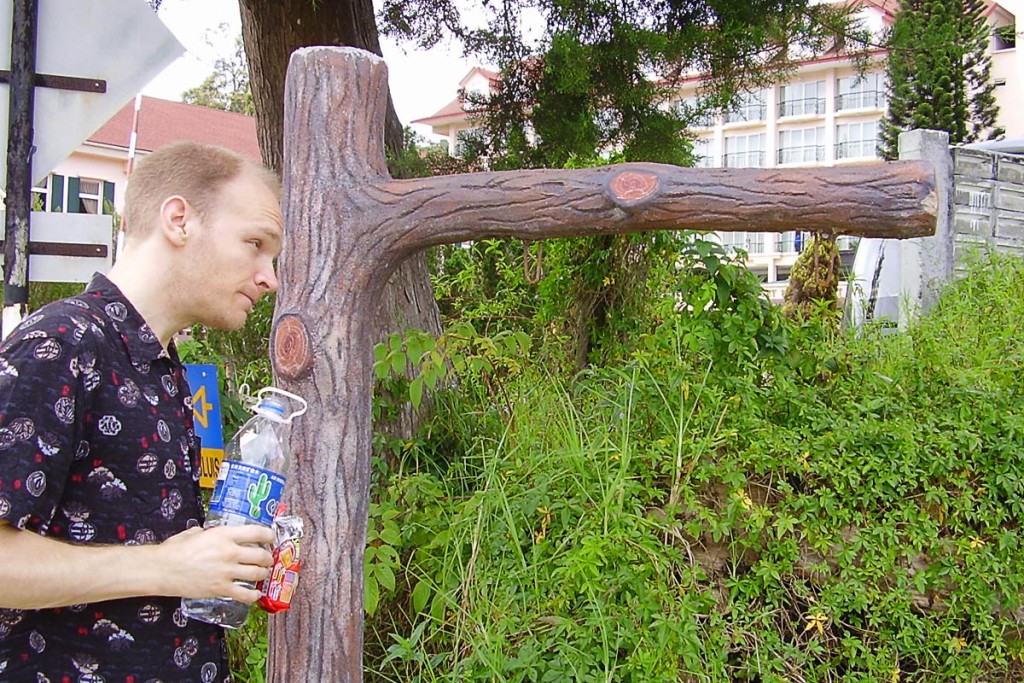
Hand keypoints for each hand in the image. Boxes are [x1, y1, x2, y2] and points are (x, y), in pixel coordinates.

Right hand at [156, 525, 275, 603]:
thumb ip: (213, 533)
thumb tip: (219, 535)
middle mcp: (230, 552)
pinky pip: (245, 594)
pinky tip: (255, 594)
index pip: (258, 533)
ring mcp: (227, 572)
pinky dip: (253, 596)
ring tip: (261, 574)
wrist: (163, 569)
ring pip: (257, 574)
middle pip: (262, 555)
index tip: (271, 539)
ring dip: (263, 574)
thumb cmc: (176, 549)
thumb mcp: (197, 533)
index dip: (269, 536)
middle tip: (267, 559)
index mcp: (225, 535)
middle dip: (268, 558)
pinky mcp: (221, 589)